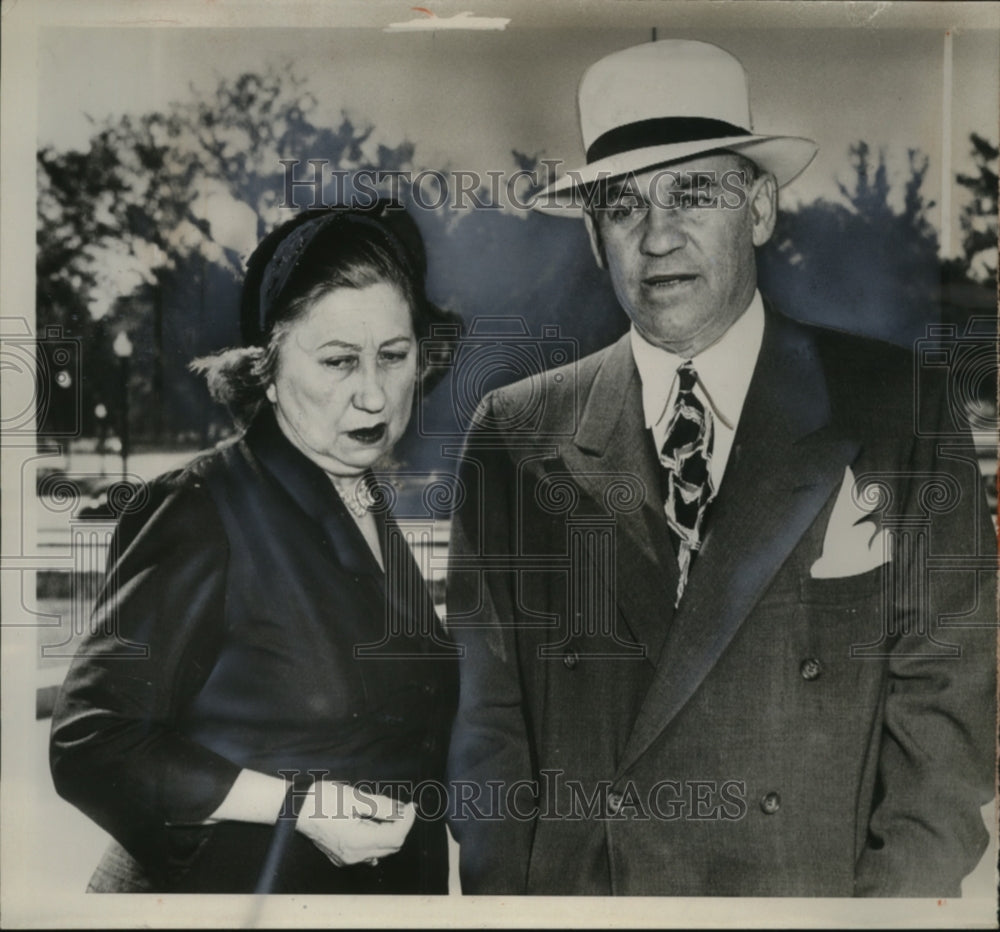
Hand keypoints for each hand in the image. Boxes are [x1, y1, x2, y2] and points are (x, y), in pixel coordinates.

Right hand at [295, 782, 415, 866]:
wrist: (294, 807)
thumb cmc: (322, 799)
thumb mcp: (355, 797)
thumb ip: (381, 806)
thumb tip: (402, 810)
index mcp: (358, 842)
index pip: (395, 837)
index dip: (407, 820)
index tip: (411, 805)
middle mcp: (354, 856)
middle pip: (390, 846)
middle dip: (400, 827)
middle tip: (402, 807)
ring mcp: (346, 858)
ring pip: (379, 851)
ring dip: (389, 833)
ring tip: (388, 814)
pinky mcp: (340, 856)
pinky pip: (366, 853)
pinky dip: (376, 841)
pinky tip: (375, 828)